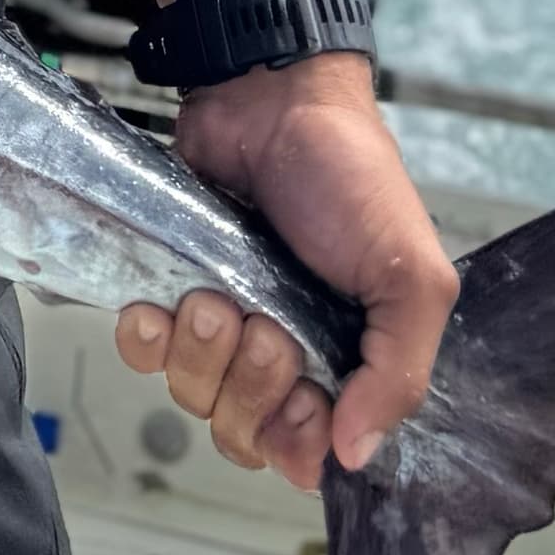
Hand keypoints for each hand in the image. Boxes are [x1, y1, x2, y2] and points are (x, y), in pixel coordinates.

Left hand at [111, 54, 457, 494]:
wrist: (272, 96)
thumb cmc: (351, 178)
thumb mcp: (411, 278)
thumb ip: (398, 374)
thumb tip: (355, 458)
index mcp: (345, 360)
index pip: (308, 450)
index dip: (296, 442)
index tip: (303, 403)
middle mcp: (281, 351)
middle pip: (244, 431)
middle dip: (252, 384)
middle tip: (268, 324)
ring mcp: (221, 321)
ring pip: (191, 394)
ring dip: (203, 351)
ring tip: (217, 294)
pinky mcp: (167, 288)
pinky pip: (143, 352)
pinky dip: (148, 338)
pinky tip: (159, 305)